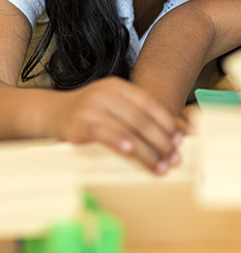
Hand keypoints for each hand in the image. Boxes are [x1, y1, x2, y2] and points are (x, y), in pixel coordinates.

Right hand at [45, 77, 182, 173]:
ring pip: (128, 128)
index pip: (150, 104)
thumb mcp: (111, 105)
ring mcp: (92, 107)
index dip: (167, 122)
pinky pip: (104, 133)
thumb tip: (170, 134)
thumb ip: (133, 113)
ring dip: (147, 150)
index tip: (180, 140)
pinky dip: (118, 142)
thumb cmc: (87, 114)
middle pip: (142, 119)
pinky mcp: (79, 123)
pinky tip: (131, 152)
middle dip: (162, 141)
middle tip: (175, 158)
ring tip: (160, 166)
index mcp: (119, 87)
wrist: (49, 114)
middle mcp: (107, 93)